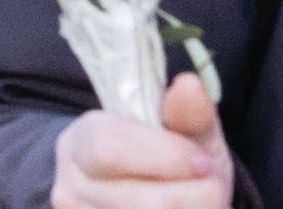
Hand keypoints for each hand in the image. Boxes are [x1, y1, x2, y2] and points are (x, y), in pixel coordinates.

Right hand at [49, 81, 227, 202]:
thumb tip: (188, 85)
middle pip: (144, 202)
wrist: (153, 197)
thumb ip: (187, 113)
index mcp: (82, 140)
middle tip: (213, 191)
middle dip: (195, 198)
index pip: (113, 148)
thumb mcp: (182, 131)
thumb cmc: (168, 160)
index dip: (167, 157)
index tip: (205, 162)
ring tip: (201, 203)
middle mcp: (69, 187)